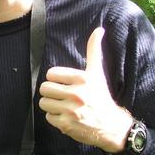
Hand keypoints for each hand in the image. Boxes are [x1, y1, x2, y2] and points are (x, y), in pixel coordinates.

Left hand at [38, 27, 132, 152]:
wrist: (110, 125)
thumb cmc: (101, 96)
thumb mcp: (97, 72)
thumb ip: (94, 50)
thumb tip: (99, 29)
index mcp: (83, 79)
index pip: (51, 74)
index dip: (55, 79)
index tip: (63, 83)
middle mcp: (77, 94)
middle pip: (44, 88)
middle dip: (51, 92)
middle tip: (60, 95)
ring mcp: (71, 110)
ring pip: (44, 103)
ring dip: (51, 105)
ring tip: (62, 105)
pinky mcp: (66, 125)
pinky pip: (48, 117)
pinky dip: (55, 118)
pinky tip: (66, 116)